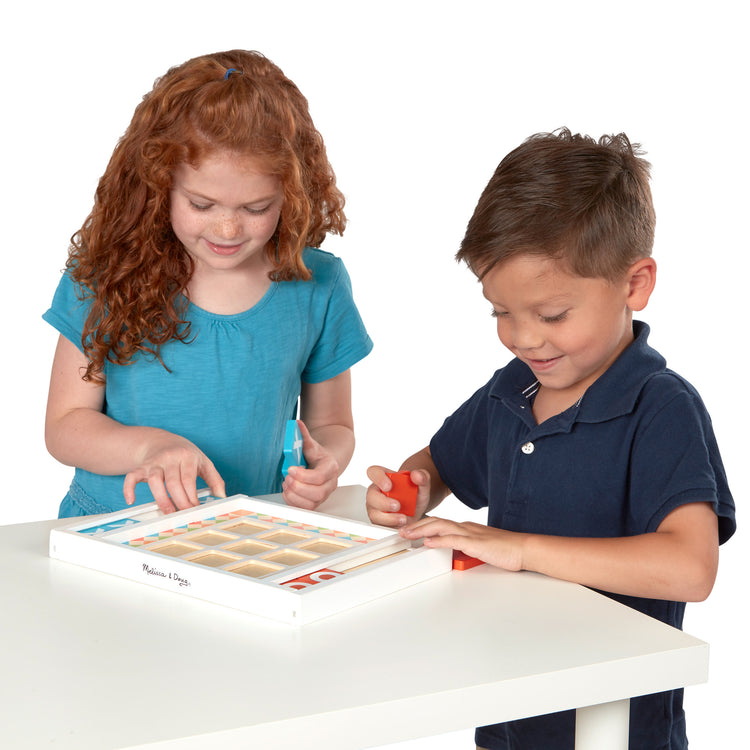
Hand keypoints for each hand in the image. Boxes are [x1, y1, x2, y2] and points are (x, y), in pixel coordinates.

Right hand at [122, 432, 225, 513]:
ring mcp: (155, 462)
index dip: (192, 497)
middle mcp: (170, 458)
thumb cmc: (186, 455)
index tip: (196, 510)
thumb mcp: (203, 462)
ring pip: (154, 480)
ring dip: (161, 498)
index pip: (189, 480)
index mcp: (188, 456)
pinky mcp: (142, 467)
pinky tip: (131, 500)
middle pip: (173, 483)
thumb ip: (215, 479)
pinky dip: (129, 488)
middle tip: (184, 515)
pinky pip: (132, 476)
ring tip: (168, 512)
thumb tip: (222, 497)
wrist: (162, 441)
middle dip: (179, 502)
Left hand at [282, 420, 339, 509]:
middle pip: (318, 493)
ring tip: (286, 483)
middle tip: (287, 478)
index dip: (303, 475)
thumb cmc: (317, 455)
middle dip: (298, 487)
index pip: (319, 477)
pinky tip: (288, 491)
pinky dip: (293, 502)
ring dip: (295, 495)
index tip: (290, 468)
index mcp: (331, 468)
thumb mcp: (311, 444)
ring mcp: (324, 495)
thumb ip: (303, 435)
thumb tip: (296, 424)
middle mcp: (331, 484)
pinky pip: (306, 509)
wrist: (324, 464)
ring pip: (312, 503)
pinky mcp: (316, 502)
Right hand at [365, 465, 431, 526]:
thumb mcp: (422, 485)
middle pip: (371, 495)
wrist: (416, 511)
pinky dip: (391, 526)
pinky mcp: (378, 521)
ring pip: (374, 513)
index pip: (374, 472)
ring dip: (388, 518)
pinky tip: (401, 524)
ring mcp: (375, 507)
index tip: (389, 485)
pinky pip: (380, 525)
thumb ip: (422, 477)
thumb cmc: (414, 495)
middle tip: (397, 505)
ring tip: (403, 518)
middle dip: (383, 502)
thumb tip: (416, 475)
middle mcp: (376, 492)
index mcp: (384, 477)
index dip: (378, 478)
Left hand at [400, 517, 525, 571]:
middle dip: (416, 526)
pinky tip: (428, 542)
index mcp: (466, 528)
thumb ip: (465, 549)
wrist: (523, 548)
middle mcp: (466, 527)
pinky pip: (454, 539)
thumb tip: (452, 554)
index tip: (410, 529)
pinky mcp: (476, 543)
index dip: (423, 525)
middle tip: (401, 530)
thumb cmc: (506, 550)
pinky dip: (439, 540)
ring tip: (407, 534)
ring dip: (421, 530)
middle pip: (436, 522)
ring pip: (440, 527)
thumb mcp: (480, 549)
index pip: (440, 523)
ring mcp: (470, 533)